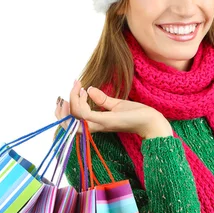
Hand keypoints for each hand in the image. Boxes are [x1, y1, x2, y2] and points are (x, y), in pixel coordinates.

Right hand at [54, 79, 170, 138]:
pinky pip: (84, 115)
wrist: (152, 121)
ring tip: (78, 88)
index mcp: (96, 123)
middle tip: (71, 89)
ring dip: (71, 102)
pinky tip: (85, 92)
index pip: (73, 121)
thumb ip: (102, 99)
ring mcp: (100, 124)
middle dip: (61, 110)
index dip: (68, 107)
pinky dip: (80, 103)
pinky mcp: (106, 121)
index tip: (76, 87)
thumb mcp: (117, 104)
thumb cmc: (137, 114)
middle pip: (68, 124)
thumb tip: (89, 89)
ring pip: (73, 120)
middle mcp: (95, 126)